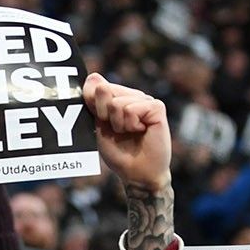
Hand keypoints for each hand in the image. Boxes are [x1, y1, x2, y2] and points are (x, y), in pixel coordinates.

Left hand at [84, 72, 170, 190]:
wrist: (137, 173)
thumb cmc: (119, 153)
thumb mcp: (100, 125)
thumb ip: (94, 101)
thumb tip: (93, 75)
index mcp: (116, 98)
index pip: (96, 85)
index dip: (93, 104)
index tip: (101, 121)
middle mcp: (132, 95)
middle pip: (105, 90)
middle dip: (105, 115)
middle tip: (118, 130)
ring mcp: (145, 100)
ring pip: (118, 102)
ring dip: (119, 124)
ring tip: (130, 133)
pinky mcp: (157, 107)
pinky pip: (132, 109)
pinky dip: (132, 124)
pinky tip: (141, 131)